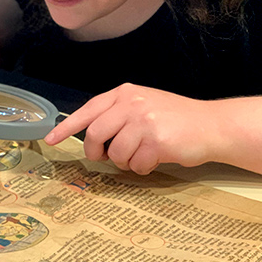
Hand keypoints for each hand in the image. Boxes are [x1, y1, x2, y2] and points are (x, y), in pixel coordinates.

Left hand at [44, 83, 218, 174]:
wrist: (210, 124)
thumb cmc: (174, 117)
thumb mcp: (142, 104)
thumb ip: (117, 114)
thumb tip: (91, 137)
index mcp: (125, 93)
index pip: (88, 110)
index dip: (67, 127)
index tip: (51, 139)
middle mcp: (132, 103)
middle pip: (95, 133)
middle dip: (96, 152)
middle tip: (105, 157)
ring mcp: (144, 120)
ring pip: (116, 153)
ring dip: (126, 161)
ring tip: (142, 154)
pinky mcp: (156, 140)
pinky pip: (135, 164)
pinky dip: (142, 167)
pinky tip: (155, 158)